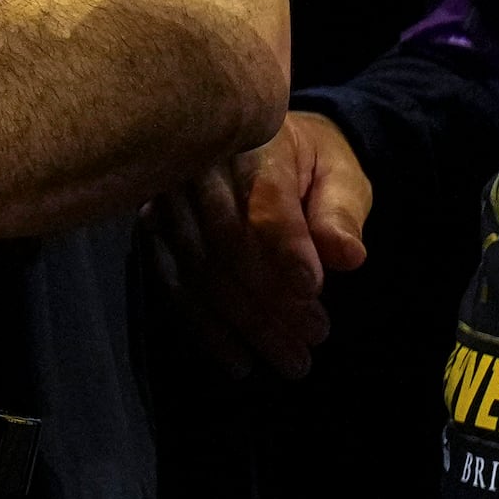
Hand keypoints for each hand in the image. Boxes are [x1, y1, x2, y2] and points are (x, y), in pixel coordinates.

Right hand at [154, 106, 371, 376]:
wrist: (254, 138)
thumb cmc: (308, 163)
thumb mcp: (341, 176)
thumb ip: (341, 214)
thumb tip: (348, 257)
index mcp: (251, 144)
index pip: (264, 200)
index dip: (285, 246)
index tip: (311, 290)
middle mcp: (196, 170)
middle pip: (226, 243)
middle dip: (270, 301)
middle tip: (313, 341)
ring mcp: (165, 200)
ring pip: (198, 270)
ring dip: (242, 323)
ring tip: (290, 361)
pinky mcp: (151, 229)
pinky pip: (171, 282)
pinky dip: (204, 326)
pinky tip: (237, 360)